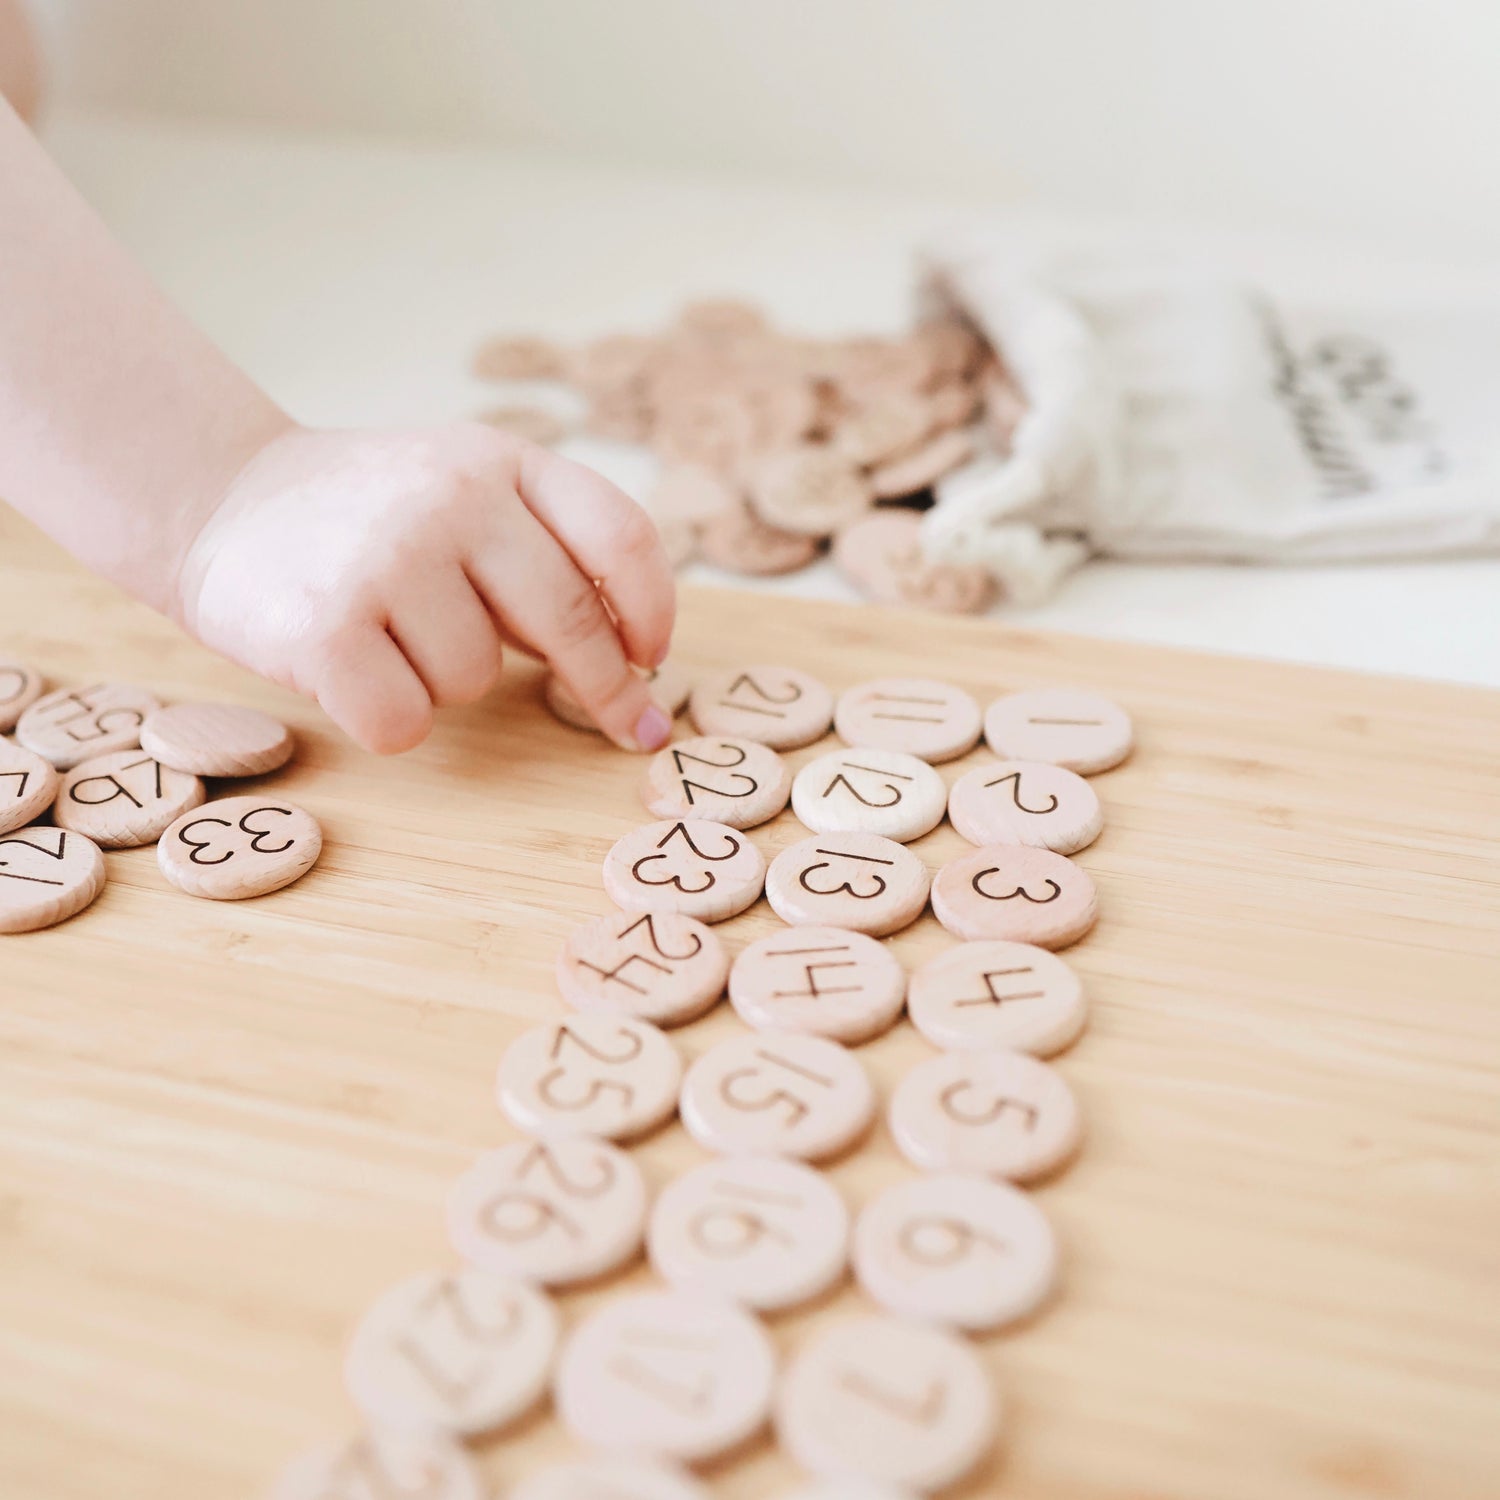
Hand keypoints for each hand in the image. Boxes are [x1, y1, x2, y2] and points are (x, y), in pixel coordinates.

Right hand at [173, 422, 675, 753]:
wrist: (218, 500)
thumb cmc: (367, 521)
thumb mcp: (464, 496)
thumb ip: (542, 555)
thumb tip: (631, 659)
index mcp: (500, 460)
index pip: (618, 535)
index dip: (653, 610)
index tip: (654, 659)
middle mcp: (453, 497)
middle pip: (571, 620)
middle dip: (607, 687)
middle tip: (629, 724)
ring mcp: (390, 557)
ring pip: (476, 680)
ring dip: (444, 681)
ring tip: (390, 633)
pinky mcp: (327, 626)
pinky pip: (408, 722)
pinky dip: (388, 718)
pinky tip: (352, 668)